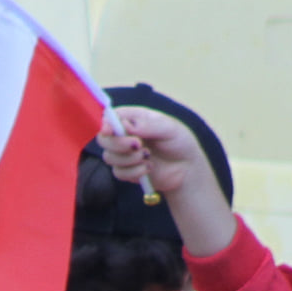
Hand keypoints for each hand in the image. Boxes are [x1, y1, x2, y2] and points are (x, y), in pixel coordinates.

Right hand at [97, 105, 236, 255]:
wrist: (187, 169)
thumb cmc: (180, 143)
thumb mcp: (170, 129)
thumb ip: (148, 126)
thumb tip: (126, 125)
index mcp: (133, 118)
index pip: (110, 118)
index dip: (106, 124)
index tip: (109, 130)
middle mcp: (125, 135)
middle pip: (103, 139)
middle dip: (117, 143)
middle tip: (138, 145)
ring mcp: (125, 154)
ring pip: (109, 157)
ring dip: (129, 159)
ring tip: (148, 157)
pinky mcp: (127, 171)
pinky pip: (119, 173)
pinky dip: (134, 172)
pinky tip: (149, 168)